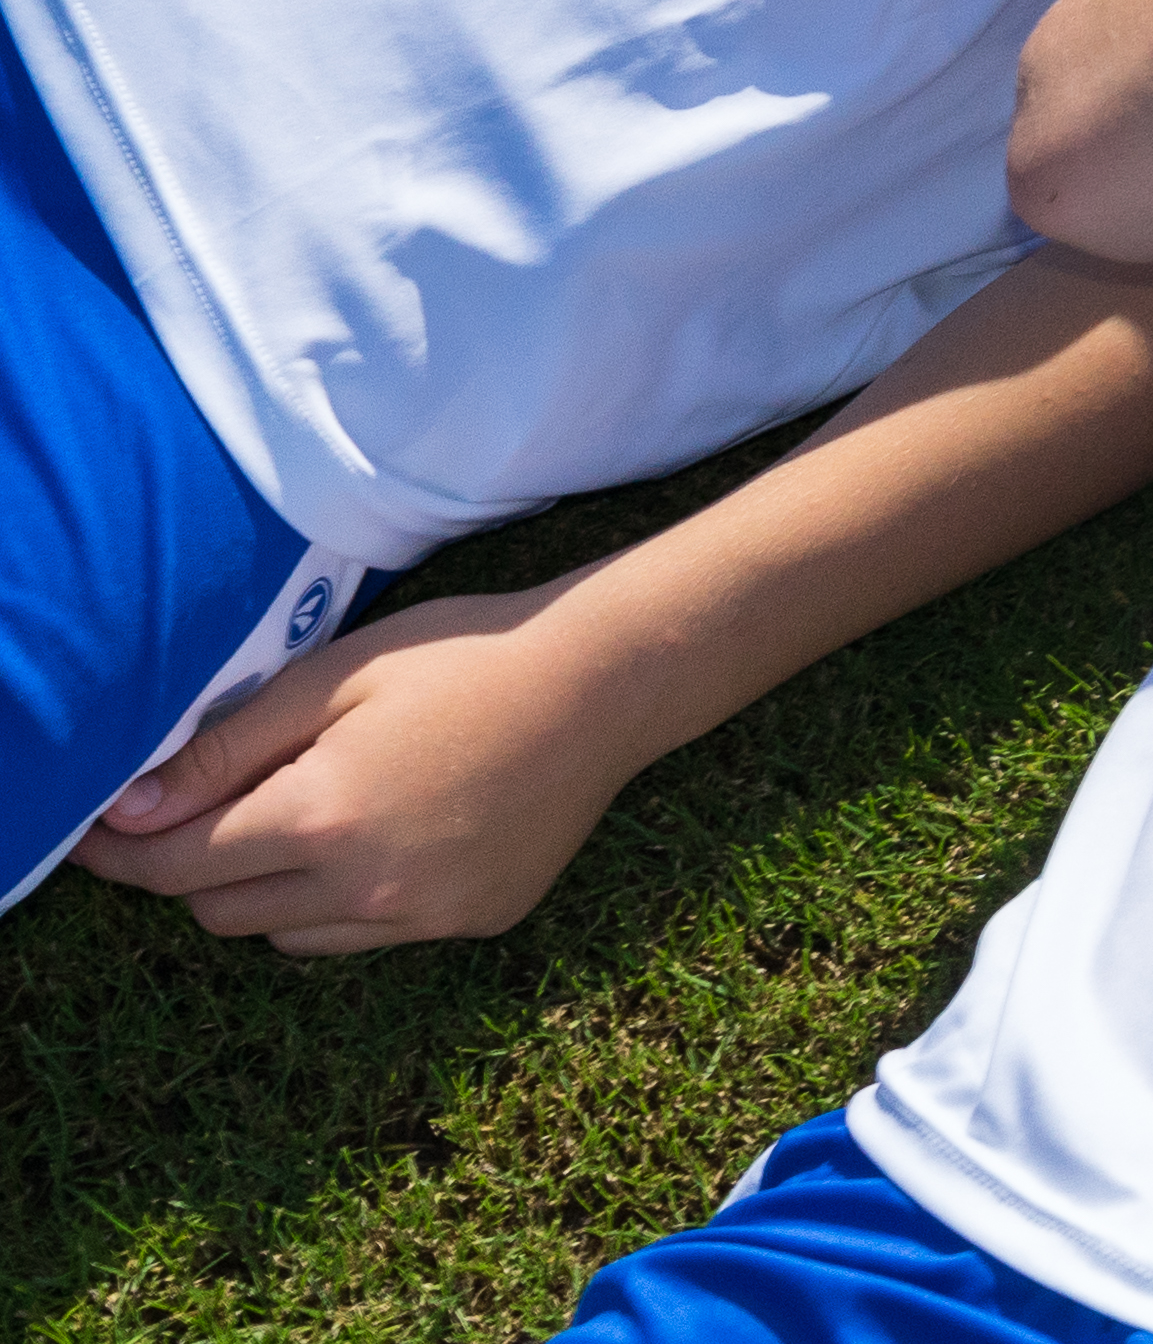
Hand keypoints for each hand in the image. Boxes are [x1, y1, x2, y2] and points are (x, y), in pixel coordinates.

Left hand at [77, 583, 653, 947]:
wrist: (609, 679)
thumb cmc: (466, 656)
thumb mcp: (334, 677)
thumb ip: (226, 749)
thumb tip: (128, 811)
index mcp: (324, 817)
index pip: (179, 866)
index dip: (125, 855)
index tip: (101, 838)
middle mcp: (367, 886)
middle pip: (222, 913)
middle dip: (198, 868)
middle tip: (220, 810)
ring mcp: (425, 916)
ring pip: (289, 938)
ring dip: (273, 893)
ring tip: (318, 819)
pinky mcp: (473, 923)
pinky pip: (370, 934)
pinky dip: (351, 899)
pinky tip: (398, 832)